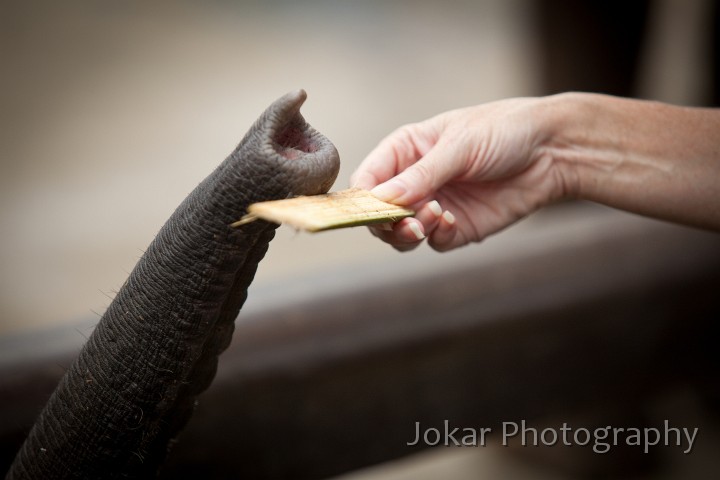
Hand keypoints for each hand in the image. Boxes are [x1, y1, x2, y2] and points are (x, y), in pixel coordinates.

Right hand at [351, 97, 567, 251]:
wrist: (552, 151)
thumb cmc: (503, 131)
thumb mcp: (458, 145)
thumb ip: (420, 174)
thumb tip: (381, 198)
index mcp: (406, 152)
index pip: (368, 180)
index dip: (363, 199)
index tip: (371, 210)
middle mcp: (415, 181)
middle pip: (379, 214)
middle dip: (386, 222)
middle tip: (405, 223)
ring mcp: (435, 205)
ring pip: (402, 234)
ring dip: (409, 232)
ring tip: (432, 216)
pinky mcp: (457, 227)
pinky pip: (434, 242)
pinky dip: (436, 236)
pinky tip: (450, 220)